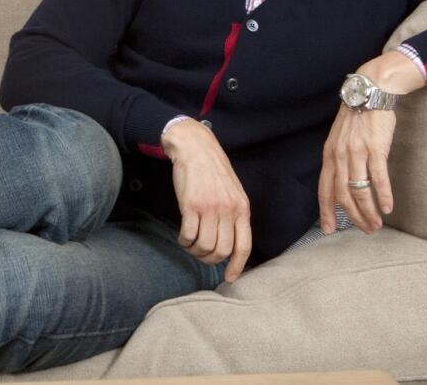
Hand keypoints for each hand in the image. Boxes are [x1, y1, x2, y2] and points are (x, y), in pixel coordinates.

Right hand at [161, 119, 251, 281]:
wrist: (195, 148)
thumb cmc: (212, 171)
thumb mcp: (233, 192)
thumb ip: (234, 215)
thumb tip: (229, 242)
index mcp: (242, 208)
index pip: (243, 246)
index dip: (237, 266)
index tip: (229, 278)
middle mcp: (228, 210)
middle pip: (222, 250)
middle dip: (209, 259)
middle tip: (201, 254)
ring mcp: (209, 208)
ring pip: (205, 246)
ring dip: (194, 251)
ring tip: (190, 245)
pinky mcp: (191, 205)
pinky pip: (188, 235)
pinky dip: (184, 241)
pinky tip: (183, 237)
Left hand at [318, 51, 423, 233]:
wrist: (370, 93)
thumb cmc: (357, 118)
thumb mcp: (339, 140)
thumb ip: (339, 161)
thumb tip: (343, 184)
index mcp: (329, 155)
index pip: (324, 190)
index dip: (326, 211)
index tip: (328, 229)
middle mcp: (340, 156)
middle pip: (342, 195)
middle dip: (352, 217)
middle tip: (364, 230)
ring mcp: (357, 152)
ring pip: (359, 190)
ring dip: (368, 211)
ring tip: (377, 224)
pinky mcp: (376, 148)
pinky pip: (378, 177)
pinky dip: (383, 195)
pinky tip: (388, 207)